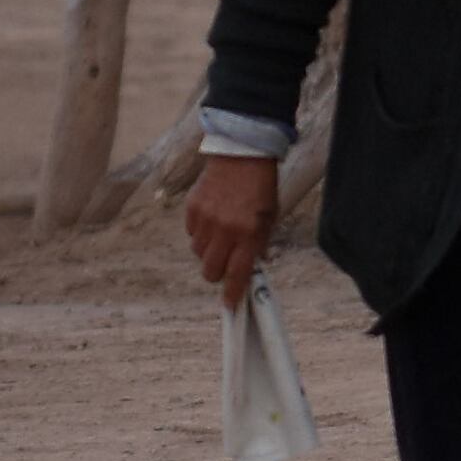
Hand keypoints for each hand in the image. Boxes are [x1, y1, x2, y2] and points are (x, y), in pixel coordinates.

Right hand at [187, 153, 276, 307]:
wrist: (242, 154)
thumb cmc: (260, 187)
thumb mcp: (269, 217)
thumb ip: (258, 243)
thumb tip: (248, 266)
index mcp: (249, 233)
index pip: (238, 273)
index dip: (232, 293)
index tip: (230, 305)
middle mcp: (225, 230)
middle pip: (210, 271)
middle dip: (217, 273)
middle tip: (226, 262)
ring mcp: (206, 220)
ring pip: (198, 253)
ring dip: (208, 251)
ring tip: (221, 233)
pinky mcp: (192, 209)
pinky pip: (191, 234)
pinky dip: (200, 233)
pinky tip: (212, 218)